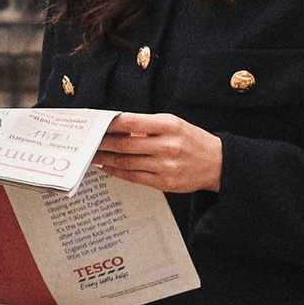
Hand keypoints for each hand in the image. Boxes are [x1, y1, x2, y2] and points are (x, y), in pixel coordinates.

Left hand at [93, 112, 223, 193]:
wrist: (217, 164)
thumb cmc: (192, 140)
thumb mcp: (174, 124)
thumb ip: (148, 126)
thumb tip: (118, 128)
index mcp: (169, 126)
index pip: (132, 122)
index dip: (110, 123)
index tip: (96, 123)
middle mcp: (167, 145)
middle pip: (125, 144)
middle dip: (102, 143)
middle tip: (86, 141)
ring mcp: (165, 166)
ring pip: (126, 161)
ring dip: (105, 158)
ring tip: (91, 155)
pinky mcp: (164, 183)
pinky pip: (134, 177)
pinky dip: (117, 171)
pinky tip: (106, 167)